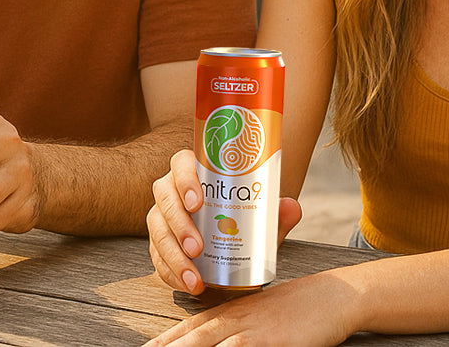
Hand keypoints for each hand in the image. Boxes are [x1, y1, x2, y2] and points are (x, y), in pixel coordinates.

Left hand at [146, 272, 357, 346]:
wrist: (331, 298)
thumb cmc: (294, 310)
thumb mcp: (257, 317)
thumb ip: (235, 329)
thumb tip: (218, 342)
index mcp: (227, 314)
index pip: (185, 329)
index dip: (162, 342)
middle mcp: (233, 320)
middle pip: (191, 338)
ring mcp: (251, 330)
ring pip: (209, 345)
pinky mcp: (272, 341)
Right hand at [148, 149, 302, 294]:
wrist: (232, 242)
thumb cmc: (241, 220)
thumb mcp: (259, 217)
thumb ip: (275, 213)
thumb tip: (292, 207)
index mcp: (194, 172)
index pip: (181, 164)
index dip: (185, 180)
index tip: (197, 203)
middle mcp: (172, 190)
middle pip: (165, 199)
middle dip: (179, 225)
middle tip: (197, 248)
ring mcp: (162, 216)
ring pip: (157, 230)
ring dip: (173, 255)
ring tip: (194, 277)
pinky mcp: (158, 242)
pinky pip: (157, 256)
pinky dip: (171, 272)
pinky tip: (188, 284)